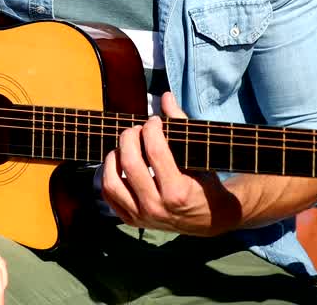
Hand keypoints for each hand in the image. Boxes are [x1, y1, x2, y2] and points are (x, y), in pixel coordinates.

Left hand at [101, 92, 242, 235]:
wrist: (208, 219)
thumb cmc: (205, 182)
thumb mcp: (198, 155)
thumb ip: (181, 124)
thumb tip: (165, 96)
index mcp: (177, 191)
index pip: (155, 151)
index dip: (152, 128)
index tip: (154, 121)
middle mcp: (156, 207)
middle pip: (130, 163)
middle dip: (130, 137)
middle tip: (137, 129)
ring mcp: (141, 216)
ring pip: (112, 182)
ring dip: (114, 157)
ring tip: (124, 146)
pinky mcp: (131, 220)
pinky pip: (108, 195)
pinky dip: (108, 175)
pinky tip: (118, 163)